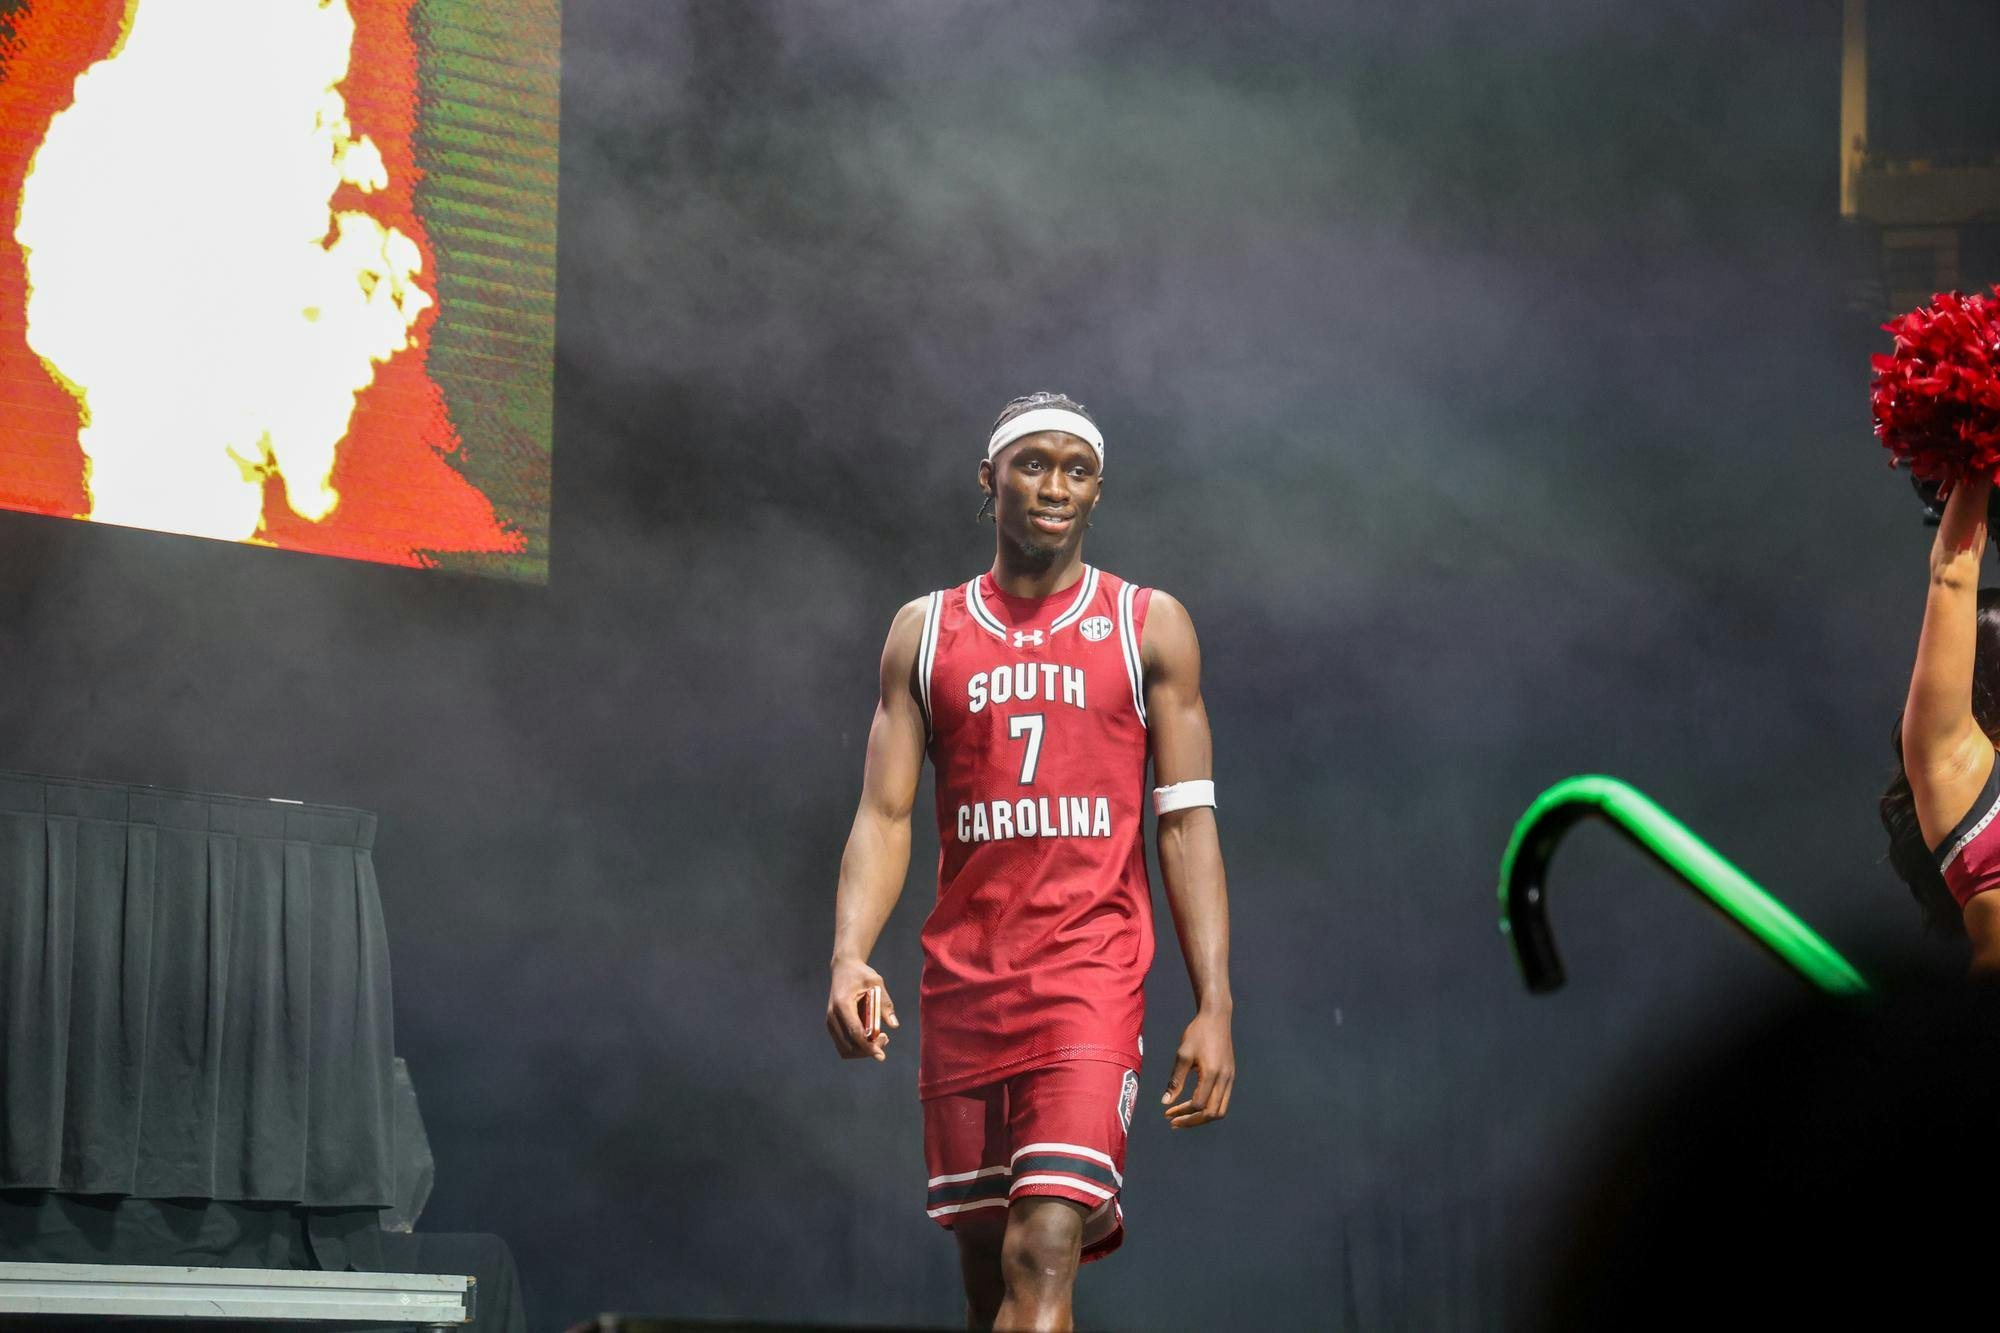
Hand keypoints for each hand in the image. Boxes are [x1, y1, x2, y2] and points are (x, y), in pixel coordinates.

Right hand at [826, 957, 898, 1060]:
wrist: (843, 969)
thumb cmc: (861, 974)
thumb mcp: (876, 982)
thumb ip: (885, 1003)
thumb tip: (894, 1025)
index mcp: (842, 1004)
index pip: (854, 1032)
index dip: (868, 1047)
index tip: (881, 1056)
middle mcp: (832, 1016)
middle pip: (849, 1045)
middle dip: (868, 1049)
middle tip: (886, 1038)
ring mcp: (831, 1022)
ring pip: (845, 1049)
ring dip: (863, 1051)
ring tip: (881, 1038)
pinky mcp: (832, 1026)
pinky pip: (843, 1046)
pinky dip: (857, 1048)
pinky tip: (870, 1037)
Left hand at [1160, 1009, 1233, 1127]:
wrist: (1216, 1018)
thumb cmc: (1197, 1033)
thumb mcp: (1182, 1055)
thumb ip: (1175, 1081)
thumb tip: (1165, 1102)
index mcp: (1212, 1074)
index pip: (1199, 1104)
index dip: (1182, 1112)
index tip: (1167, 1112)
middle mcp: (1225, 1079)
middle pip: (1212, 1113)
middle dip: (1192, 1121)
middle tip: (1174, 1122)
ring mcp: (1230, 1078)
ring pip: (1220, 1110)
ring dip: (1202, 1117)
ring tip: (1184, 1117)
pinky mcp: (1230, 1076)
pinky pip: (1223, 1100)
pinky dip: (1209, 1107)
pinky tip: (1194, 1104)